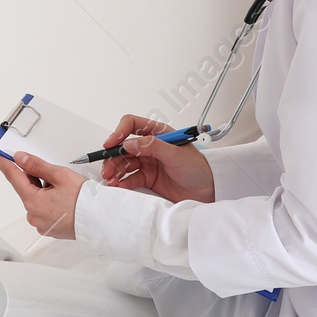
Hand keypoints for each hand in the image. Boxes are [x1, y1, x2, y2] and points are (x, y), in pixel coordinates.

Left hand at [0, 149, 85, 239]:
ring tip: (67, 190)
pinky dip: (51, 201)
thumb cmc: (85, 201)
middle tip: (54, 174)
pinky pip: (45, 209)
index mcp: (33, 202)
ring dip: (45, 189)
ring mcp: (41, 224)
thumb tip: (20, 159)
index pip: (12, 176)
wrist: (102, 222)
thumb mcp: (60, 176)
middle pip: (27, 188)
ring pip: (37, 198)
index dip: (2, 162)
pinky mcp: (50, 228)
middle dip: (36, 177)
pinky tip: (65, 199)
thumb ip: (37, 166)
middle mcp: (33, 215)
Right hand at [99, 114, 214, 203]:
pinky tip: (118, 186)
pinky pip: (129, 178)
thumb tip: (129, 143)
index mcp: (158, 134)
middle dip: (113, 157)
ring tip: (111, 180)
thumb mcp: (176, 154)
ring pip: (123, 163)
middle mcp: (150, 147)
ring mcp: (147, 162)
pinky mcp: (147, 178)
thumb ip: (152, 147)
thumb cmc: (198, 169)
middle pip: (123, 147)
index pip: (132, 125)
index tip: (111, 144)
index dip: (119, 132)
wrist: (208, 191)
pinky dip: (121, 182)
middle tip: (108, 169)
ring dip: (115, 171)